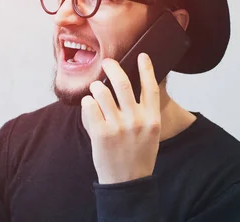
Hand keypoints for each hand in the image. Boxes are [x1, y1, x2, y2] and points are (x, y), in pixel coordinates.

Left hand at [81, 53, 161, 183]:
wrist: (127, 183)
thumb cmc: (137, 156)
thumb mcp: (150, 134)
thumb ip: (143, 112)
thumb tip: (132, 87)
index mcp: (152, 119)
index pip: (150, 87)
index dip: (146, 69)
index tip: (141, 55)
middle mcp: (136, 120)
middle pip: (123, 84)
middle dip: (113, 68)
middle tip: (107, 62)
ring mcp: (118, 126)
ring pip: (101, 92)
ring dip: (96, 88)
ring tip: (95, 91)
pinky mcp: (101, 133)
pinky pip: (89, 106)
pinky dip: (87, 103)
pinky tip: (89, 106)